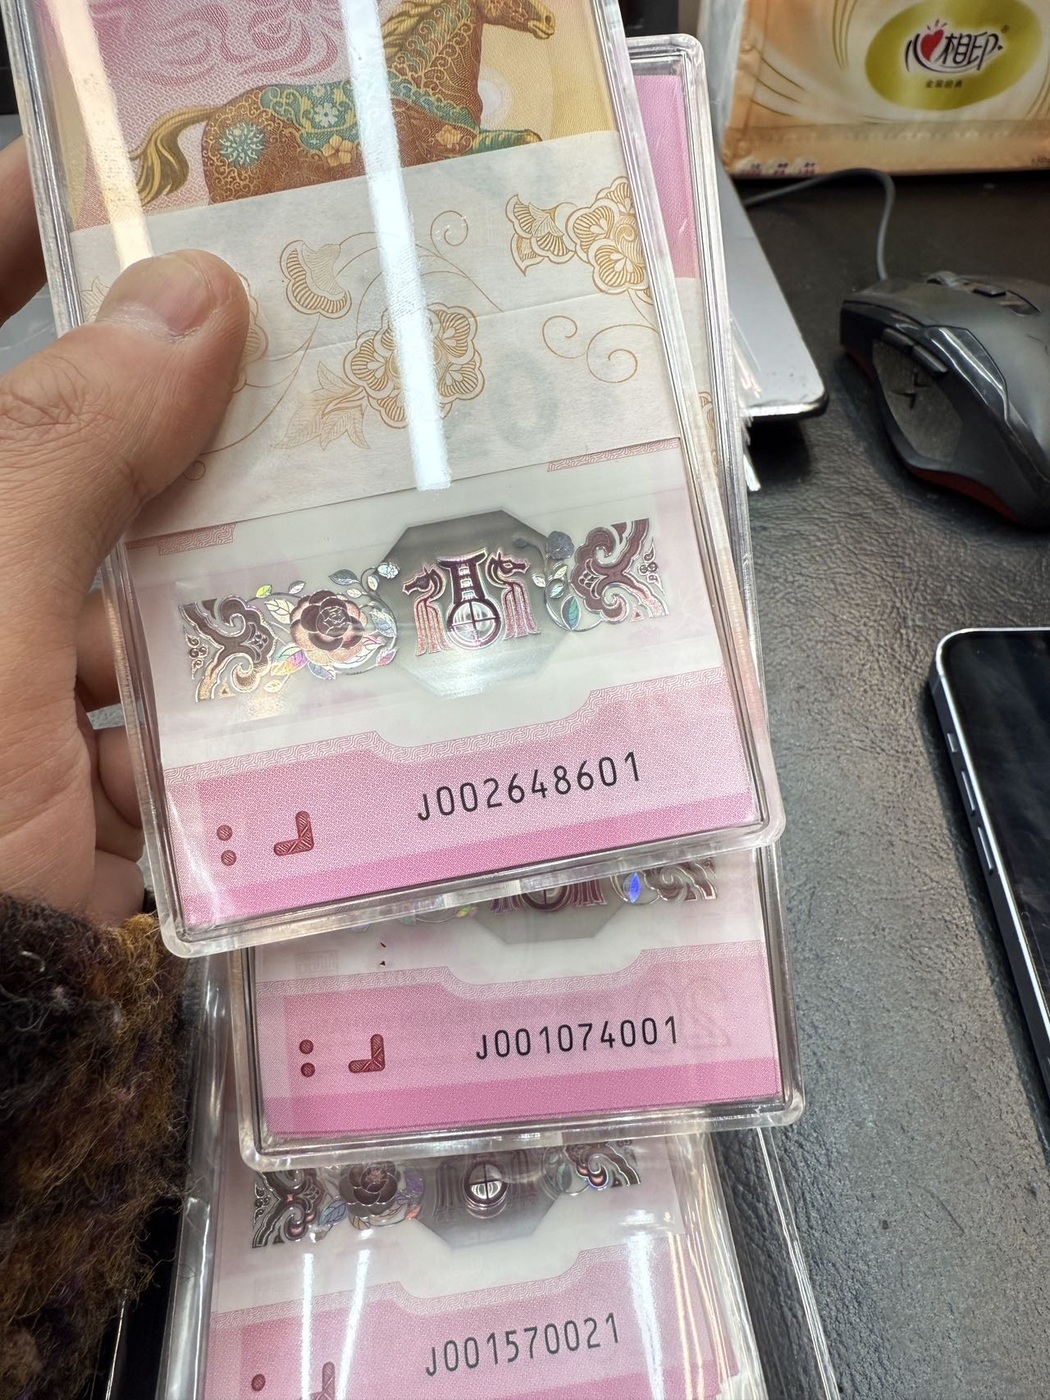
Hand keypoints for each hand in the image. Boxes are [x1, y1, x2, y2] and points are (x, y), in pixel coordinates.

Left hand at [0, 139, 247, 924]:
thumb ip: (63, 454)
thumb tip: (186, 299)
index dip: (14, 233)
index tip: (126, 175)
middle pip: (60, 462)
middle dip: (176, 420)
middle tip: (300, 359)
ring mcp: (5, 700)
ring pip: (126, 588)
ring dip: (221, 577)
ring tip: (340, 534)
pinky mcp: (60, 787)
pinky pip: (154, 707)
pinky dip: (218, 701)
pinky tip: (289, 694)